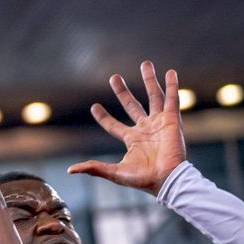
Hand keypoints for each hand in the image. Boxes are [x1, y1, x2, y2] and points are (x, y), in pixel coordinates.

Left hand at [68, 60, 187, 195]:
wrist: (167, 180)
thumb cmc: (144, 179)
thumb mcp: (115, 173)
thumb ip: (94, 168)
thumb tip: (70, 170)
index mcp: (132, 140)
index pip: (113, 125)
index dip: (103, 117)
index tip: (94, 106)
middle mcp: (145, 129)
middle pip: (132, 105)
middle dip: (122, 91)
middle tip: (113, 77)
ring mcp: (159, 123)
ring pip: (153, 96)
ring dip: (149, 80)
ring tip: (145, 63)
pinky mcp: (173, 120)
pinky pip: (172, 100)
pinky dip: (172, 86)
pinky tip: (170, 72)